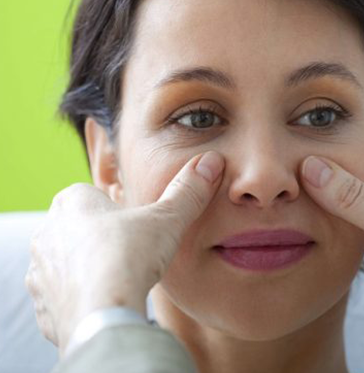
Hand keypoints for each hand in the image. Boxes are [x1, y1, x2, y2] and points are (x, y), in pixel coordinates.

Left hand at [25, 151, 223, 352]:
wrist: (103, 315)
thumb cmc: (129, 258)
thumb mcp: (168, 219)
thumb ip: (187, 191)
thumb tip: (210, 162)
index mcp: (71, 202)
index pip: (92, 196)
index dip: (116, 211)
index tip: (137, 225)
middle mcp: (46, 232)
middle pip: (78, 229)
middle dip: (100, 239)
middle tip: (132, 253)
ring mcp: (39, 272)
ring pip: (66, 265)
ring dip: (88, 271)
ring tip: (121, 282)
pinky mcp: (42, 306)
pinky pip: (61, 300)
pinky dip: (81, 302)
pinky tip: (106, 306)